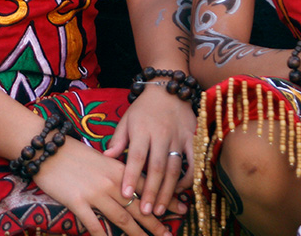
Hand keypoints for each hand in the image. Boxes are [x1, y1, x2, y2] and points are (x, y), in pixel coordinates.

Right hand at [32, 138, 168, 235]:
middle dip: (156, 222)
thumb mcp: (101, 160)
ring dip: (137, 233)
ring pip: (122, 217)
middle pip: (138, 205)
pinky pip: (94, 224)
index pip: (148, 185)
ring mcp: (94, 192)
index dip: (165, 198)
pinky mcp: (77, 201)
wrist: (47, 149)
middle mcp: (111, 181)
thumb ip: (117, 173)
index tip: (182, 208)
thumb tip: (132, 188)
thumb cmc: (73, 154)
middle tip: (169, 234)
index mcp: (118, 169)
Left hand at [104, 85, 193, 216]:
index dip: (131, 176)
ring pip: (175, 168)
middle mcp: (162, 134)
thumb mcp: (126, 120)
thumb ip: (118, 140)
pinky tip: (180, 192)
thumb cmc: (143, 108)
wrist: (168, 89)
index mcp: (142, 129)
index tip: (125, 194)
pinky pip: (194, 161)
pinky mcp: (193, 138)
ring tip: (161, 209)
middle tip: (146, 212)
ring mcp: (179, 137)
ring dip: (168, 191)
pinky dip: (189, 178)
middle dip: (151, 191)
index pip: (136, 156)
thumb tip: (106, 157)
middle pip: (157, 167)